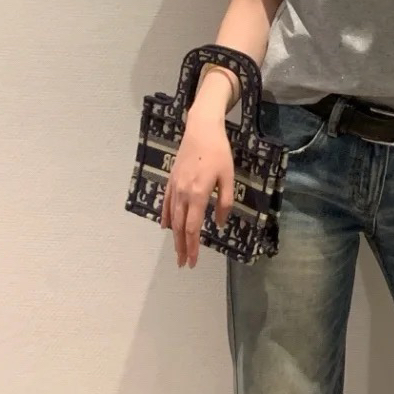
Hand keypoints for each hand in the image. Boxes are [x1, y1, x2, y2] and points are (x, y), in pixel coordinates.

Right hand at [160, 113, 234, 269]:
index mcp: (198, 194)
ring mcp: (174, 187)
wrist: (201, 130)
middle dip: (181, 247)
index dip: (192, 247)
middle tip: (183, 263)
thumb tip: (219, 223)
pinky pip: (166, 203)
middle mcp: (183, 194)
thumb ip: (225, 202)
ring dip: (174, 236)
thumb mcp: (228, 177)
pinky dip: (165, 217)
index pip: (193, 228)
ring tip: (177, 251)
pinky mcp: (171, 180)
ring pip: (172, 218)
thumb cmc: (219, 153)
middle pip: (180, 227)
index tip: (193, 261)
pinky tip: (166, 226)